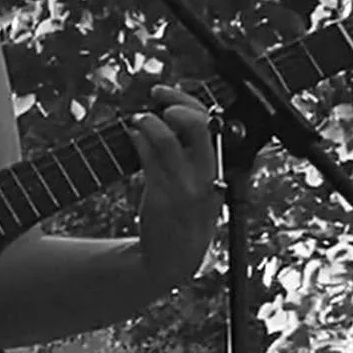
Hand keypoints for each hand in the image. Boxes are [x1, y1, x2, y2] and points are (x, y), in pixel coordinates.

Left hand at [130, 84, 220, 292]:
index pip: (211, 124)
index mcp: (218, 169)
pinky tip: (133, 134)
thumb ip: (192, 155)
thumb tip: (170, 116)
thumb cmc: (187, 217)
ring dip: (149, 121)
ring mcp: (184, 185)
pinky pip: (148, 158)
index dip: (189, 101)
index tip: (167, 94)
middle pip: (198, 124)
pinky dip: (139, 139)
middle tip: (157, 98)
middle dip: (176, 103)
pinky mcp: (161, 196)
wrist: (175, 258)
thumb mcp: (201, 185)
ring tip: (139, 118)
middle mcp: (205, 175)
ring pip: (167, 138)